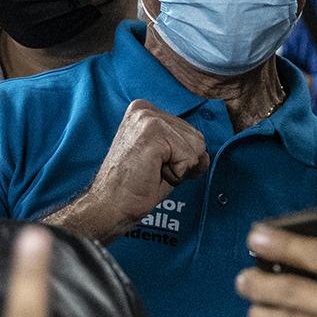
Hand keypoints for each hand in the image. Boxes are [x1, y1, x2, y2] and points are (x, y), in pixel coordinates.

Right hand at [65, 99, 208, 239]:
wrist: (110, 207)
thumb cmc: (135, 188)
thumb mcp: (166, 162)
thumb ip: (186, 151)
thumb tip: (205, 155)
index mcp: (145, 111)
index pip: (191, 132)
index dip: (182, 157)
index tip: (155, 166)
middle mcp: (145, 109)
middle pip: (197, 138)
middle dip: (182, 163)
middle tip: (152, 171)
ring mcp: (147, 119)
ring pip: (196, 147)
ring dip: (179, 169)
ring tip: (152, 172)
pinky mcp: (152, 133)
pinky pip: (189, 158)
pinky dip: (177, 174)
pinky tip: (153, 174)